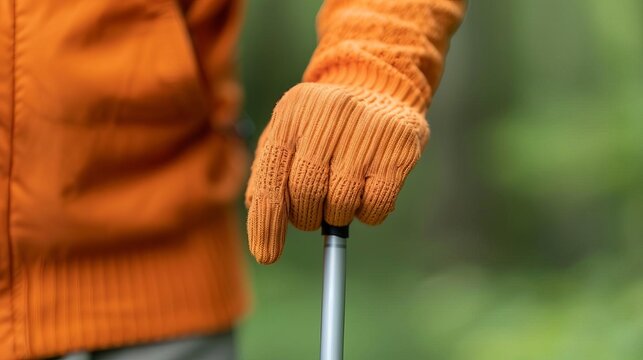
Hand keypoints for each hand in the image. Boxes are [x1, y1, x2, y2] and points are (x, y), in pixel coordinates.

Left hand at [245, 83, 427, 263]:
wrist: (376, 87)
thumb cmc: (322, 124)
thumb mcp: (287, 133)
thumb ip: (268, 170)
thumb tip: (258, 215)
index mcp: (292, 114)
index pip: (272, 178)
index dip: (267, 222)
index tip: (267, 256)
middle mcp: (330, 115)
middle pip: (307, 193)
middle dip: (305, 217)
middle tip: (311, 214)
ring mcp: (368, 129)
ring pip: (342, 203)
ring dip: (337, 215)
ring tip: (340, 196)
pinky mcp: (399, 147)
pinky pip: (376, 205)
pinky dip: (367, 214)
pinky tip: (365, 195)